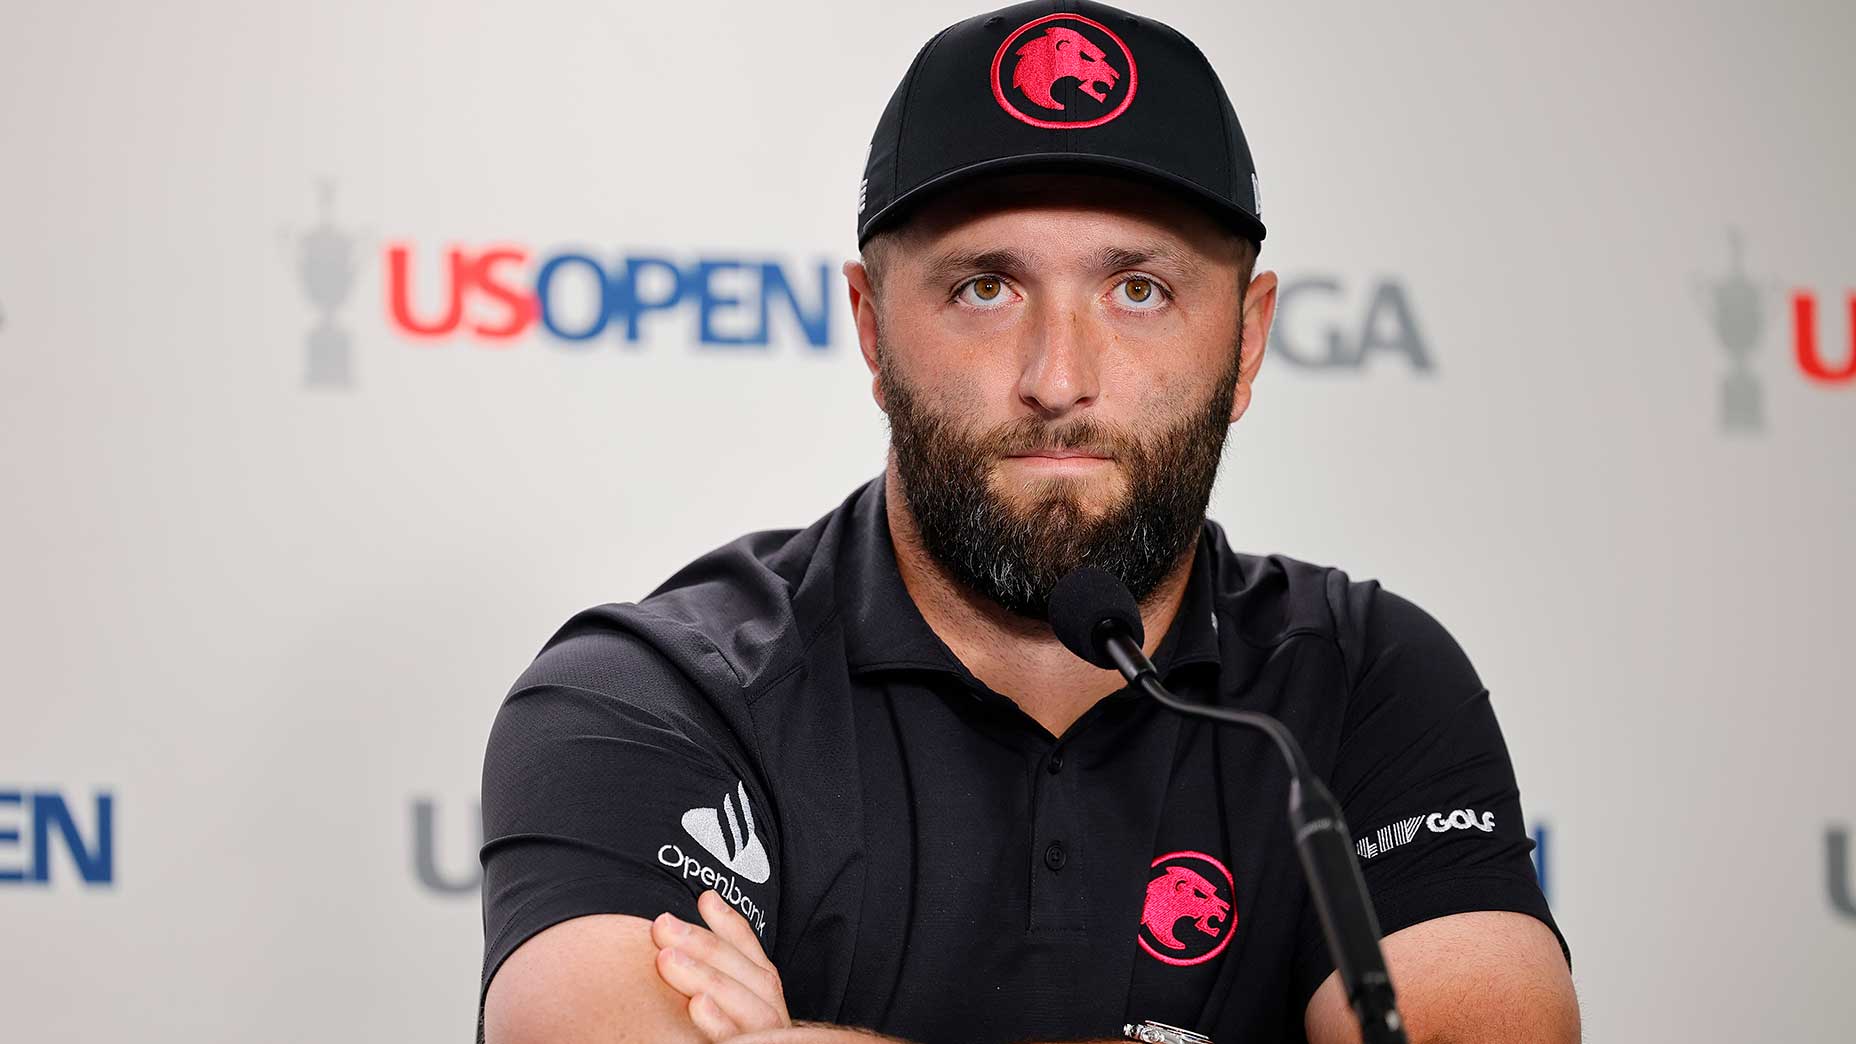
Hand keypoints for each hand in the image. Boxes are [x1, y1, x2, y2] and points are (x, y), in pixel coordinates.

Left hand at [651, 889, 791, 1041]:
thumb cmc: (723, 1031)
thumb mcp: (720, 998)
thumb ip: (710, 971)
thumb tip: (695, 912)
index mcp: (765, 997)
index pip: (752, 955)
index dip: (730, 924)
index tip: (705, 898)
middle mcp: (773, 1016)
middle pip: (751, 976)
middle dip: (706, 946)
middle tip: (663, 926)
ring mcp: (767, 1038)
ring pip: (751, 1006)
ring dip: (708, 977)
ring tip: (667, 959)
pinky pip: (739, 1042)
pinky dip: (719, 1023)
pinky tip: (696, 1005)